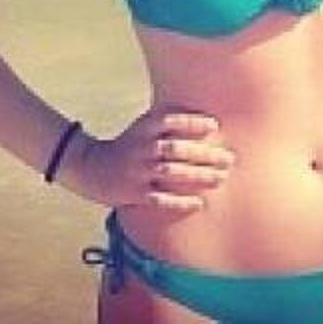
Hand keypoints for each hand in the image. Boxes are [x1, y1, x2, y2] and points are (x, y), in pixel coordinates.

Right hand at [78, 105, 234, 211]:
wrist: (93, 168)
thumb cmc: (131, 144)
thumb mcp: (144, 126)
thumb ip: (170, 120)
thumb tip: (210, 121)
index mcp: (144, 128)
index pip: (169, 121)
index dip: (192, 122)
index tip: (215, 126)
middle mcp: (141, 148)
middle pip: (175, 149)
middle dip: (204, 154)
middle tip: (229, 159)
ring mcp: (137, 172)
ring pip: (171, 174)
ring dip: (198, 177)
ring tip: (221, 178)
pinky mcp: (134, 194)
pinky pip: (160, 199)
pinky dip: (180, 202)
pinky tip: (199, 203)